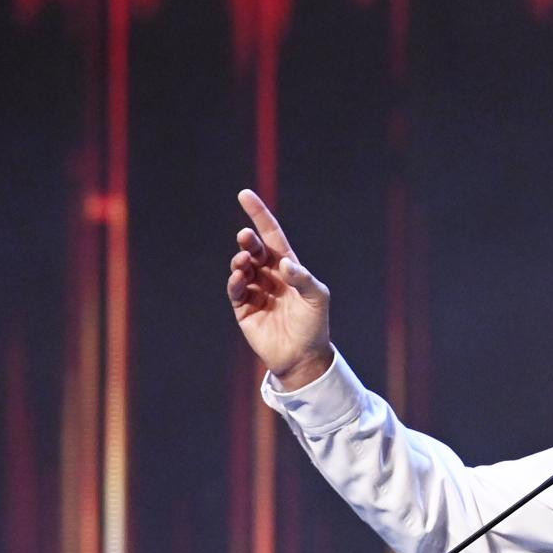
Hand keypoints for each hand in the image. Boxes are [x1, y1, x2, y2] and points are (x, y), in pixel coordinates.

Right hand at [227, 188, 332, 388]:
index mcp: (288, 267)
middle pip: (254, 250)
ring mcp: (255, 290)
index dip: (259, 215)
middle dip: (248, 241)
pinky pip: (236, 290)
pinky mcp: (243, 308)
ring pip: (242, 267)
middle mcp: (269, 275)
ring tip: (244, 261)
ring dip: (241, 261)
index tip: (245, 195)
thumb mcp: (317, 298)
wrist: (303, 357)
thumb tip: (283, 263)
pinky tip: (240, 278)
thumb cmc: (314, 325)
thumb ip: (303, 279)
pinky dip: (235, 281)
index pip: (271, 235)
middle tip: (245, 238)